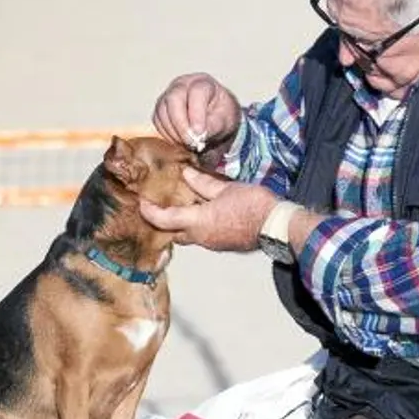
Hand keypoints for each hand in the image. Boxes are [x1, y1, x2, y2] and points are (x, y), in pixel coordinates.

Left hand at [138, 167, 274, 252]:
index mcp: (198, 222)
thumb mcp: (226, 188)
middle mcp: (201, 237)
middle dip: (164, 223)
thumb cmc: (253, 205)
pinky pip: (204, 237)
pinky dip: (197, 227)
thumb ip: (203, 183)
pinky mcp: (224, 245)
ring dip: (182, 225)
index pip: (164, 220)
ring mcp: (213, 244)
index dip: (150, 212)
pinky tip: (203, 214)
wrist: (276, 227)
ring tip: (182, 207)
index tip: (142, 204)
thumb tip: (186, 174)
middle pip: (174, 233)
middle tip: (160, 208)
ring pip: (189, 236)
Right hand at [152, 74, 242, 151]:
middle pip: (174, 98)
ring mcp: (169, 94)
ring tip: (188, 143)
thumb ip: (214, 127)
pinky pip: (158, 121)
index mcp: (204, 83)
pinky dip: (167, 134)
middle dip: (181, 124)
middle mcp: (183, 84)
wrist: (213, 120)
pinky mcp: (160, 108)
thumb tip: (199, 135)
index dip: (196, 113)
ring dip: (174, 132)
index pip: (197, 92)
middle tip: (191, 142)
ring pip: (163, 111)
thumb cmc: (221, 116)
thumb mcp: (226, 122)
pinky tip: (180, 140)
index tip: (199, 133)